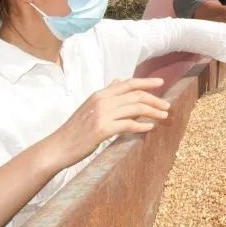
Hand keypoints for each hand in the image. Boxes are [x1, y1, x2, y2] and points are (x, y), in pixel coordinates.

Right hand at [45, 77, 169, 169]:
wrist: (58, 146)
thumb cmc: (75, 129)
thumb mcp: (90, 106)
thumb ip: (106, 93)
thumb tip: (118, 80)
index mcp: (100, 94)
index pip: (128, 83)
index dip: (146, 82)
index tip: (161, 83)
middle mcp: (102, 101)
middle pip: (136, 95)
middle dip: (154, 99)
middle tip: (167, 106)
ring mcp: (102, 114)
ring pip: (136, 108)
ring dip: (153, 112)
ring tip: (163, 116)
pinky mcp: (102, 129)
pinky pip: (128, 125)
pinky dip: (141, 125)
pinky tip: (149, 128)